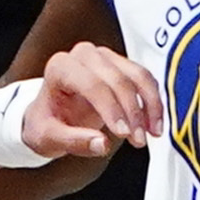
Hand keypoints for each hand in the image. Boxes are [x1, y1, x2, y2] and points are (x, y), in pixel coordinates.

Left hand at [28, 43, 166, 159]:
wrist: (51, 113)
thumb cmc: (46, 123)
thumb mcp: (49, 138)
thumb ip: (73, 141)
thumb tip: (102, 144)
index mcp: (60, 68)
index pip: (92, 84)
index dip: (111, 109)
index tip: (124, 134)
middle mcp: (83, 56)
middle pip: (118, 80)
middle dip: (132, 112)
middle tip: (138, 140)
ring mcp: (104, 57)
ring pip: (137, 76)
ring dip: (150, 106)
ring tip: (152, 133)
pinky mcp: (121, 64)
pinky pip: (144, 79)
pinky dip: (153, 102)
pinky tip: (153, 124)